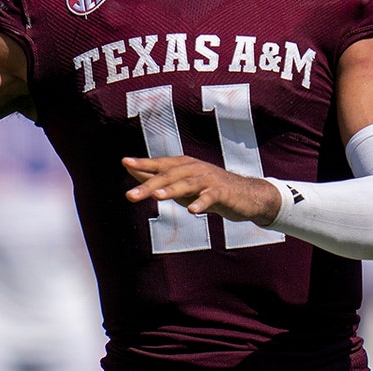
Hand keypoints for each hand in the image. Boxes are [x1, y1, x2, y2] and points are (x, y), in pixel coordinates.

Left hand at [123, 155, 280, 225]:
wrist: (246, 196)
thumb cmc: (209, 189)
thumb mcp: (182, 186)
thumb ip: (158, 180)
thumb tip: (132, 171)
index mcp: (184, 166)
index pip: (160, 164)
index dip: (143, 163)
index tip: (125, 162)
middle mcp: (195, 169)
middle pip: (169, 176)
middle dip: (149, 185)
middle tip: (130, 195)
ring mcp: (209, 179)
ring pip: (187, 184)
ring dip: (172, 190)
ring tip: (157, 196)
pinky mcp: (223, 192)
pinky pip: (211, 197)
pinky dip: (201, 202)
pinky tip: (192, 210)